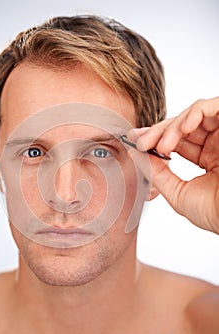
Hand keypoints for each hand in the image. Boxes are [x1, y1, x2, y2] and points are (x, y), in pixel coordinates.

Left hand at [128, 97, 218, 233]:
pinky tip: (182, 129)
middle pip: (181, 125)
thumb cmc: (216, 213)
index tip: (136, 142)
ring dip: (172, 127)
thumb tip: (138, 156)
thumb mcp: (179, 193)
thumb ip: (158, 174)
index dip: (155, 139)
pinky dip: (193, 114)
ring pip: (193, 115)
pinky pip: (212, 107)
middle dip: (157, 132)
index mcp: (207, 158)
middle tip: (141, 142)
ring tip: (162, 145)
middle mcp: (216, 143)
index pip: (177, 141)